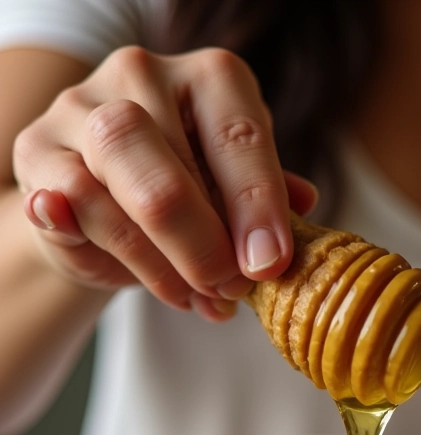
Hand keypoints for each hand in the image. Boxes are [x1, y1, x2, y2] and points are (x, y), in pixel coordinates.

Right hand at [13, 46, 317, 320]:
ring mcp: (81, 108)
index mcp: (210, 78)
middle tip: (231, 289)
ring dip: (167, 262)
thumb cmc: (189, 191)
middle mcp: (142, 75)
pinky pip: (74, 209)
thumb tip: (306, 203)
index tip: (270, 263)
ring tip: (201, 297)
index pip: (239, 135)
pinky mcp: (37, 150)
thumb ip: (268, 195)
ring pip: (124, 192)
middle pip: (173, 170)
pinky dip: (124, 257)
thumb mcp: (236, 189)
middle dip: (207, 245)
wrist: (108, 202)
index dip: (258, 205)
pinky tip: (160, 285)